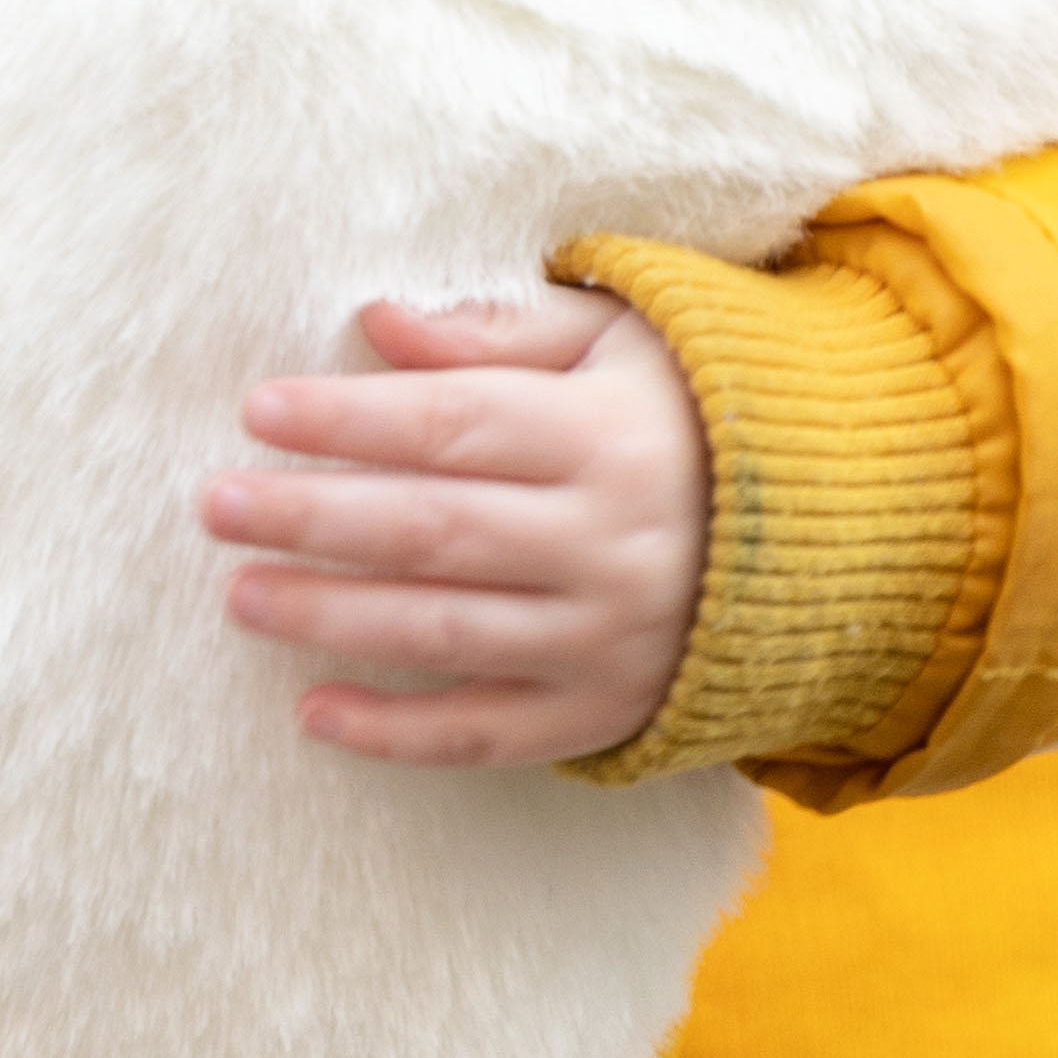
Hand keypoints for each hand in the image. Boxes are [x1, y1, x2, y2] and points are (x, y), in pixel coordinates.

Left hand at [200, 290, 709, 770]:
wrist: (841, 533)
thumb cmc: (695, 415)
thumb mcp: (621, 346)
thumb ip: (499, 335)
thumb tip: (377, 322)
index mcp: (605, 437)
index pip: (454, 425)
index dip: (352, 419)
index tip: (259, 410)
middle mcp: (607, 543)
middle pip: (433, 530)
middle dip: (315, 517)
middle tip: (216, 505)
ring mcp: (607, 638)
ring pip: (446, 632)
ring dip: (334, 618)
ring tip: (241, 595)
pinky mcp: (605, 711)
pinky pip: (488, 735)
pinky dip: (398, 733)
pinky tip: (312, 713)